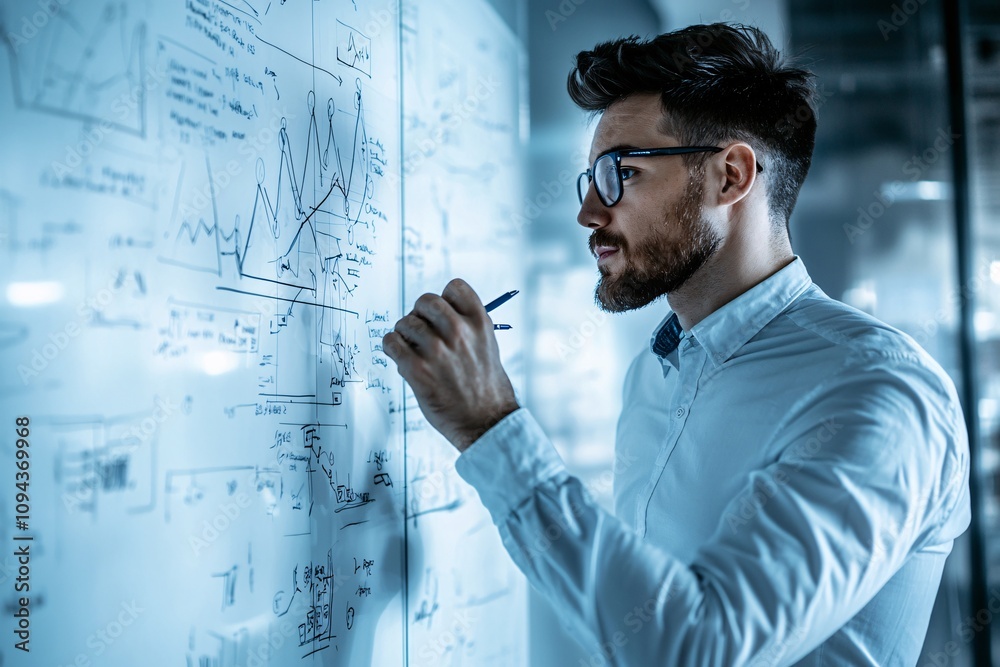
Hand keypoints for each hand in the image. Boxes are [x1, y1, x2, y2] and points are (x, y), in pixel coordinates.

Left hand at [382, 278, 519, 451]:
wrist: (485, 422)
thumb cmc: (487, 386)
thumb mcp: (487, 346)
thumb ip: (467, 326)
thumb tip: (437, 314)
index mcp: (479, 323)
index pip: (454, 287)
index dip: (445, 299)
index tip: (442, 315)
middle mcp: (458, 332)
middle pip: (425, 301)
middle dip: (420, 314)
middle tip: (421, 331)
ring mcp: (437, 351)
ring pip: (405, 322)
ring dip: (404, 334)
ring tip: (412, 349)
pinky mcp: (417, 370)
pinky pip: (391, 343)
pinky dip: (391, 347)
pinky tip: (400, 357)